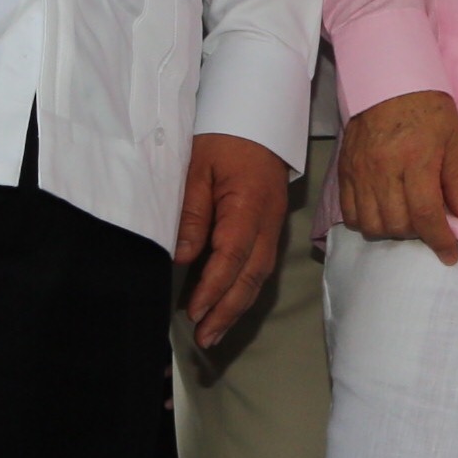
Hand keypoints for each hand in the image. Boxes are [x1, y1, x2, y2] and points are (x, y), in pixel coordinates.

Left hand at [176, 133, 292, 349]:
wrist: (258, 118)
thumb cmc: (223, 140)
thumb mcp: (197, 169)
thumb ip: (191, 214)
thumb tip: (183, 258)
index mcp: (248, 206)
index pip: (231, 256)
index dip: (213, 288)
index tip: (194, 312)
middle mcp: (267, 222)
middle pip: (252, 275)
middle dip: (228, 310)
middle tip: (205, 338)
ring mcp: (273, 226)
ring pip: (260, 276)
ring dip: (237, 307)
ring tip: (215, 332)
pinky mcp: (271, 226)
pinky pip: (261, 266)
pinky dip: (245, 290)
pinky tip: (230, 305)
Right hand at [340, 89, 457, 263]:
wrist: (388, 80)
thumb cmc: (427, 107)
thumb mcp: (453, 138)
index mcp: (416, 159)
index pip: (425, 214)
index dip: (440, 240)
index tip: (450, 254)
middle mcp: (384, 169)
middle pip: (397, 224)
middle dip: (418, 234)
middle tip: (431, 224)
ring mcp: (361, 172)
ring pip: (371, 224)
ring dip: (392, 231)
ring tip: (407, 218)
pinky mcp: (346, 171)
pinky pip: (350, 212)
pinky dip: (366, 222)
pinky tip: (382, 213)